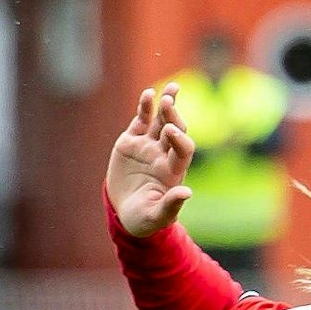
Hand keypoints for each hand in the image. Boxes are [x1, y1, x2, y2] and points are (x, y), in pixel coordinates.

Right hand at [106, 85, 196, 237]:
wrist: (123, 213)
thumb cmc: (143, 219)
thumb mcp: (156, 216)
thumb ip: (170, 205)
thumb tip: (187, 192)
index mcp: (173, 171)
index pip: (184, 149)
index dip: (179, 139)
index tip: (170, 133)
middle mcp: (164, 154)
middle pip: (175, 129)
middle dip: (174, 116)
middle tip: (170, 102)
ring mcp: (148, 146)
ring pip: (161, 120)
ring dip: (167, 105)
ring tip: (171, 90)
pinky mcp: (132, 141)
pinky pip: (141, 120)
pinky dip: (145, 107)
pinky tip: (148, 94)